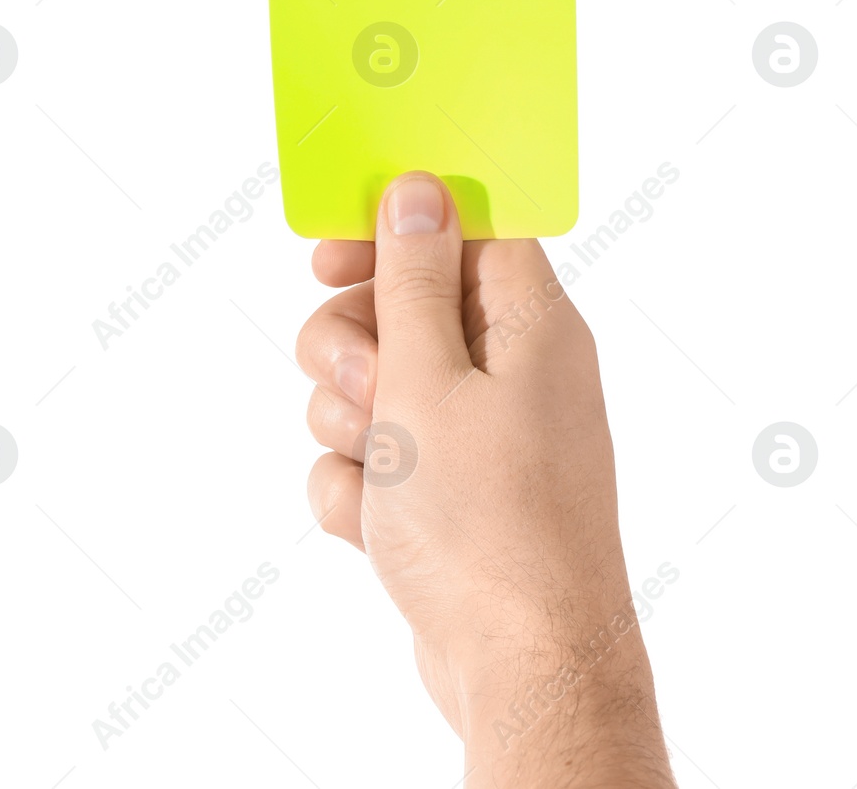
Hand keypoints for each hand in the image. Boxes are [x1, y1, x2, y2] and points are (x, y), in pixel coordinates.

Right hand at [297, 172, 675, 787]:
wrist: (517, 667)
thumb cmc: (485, 521)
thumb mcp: (428, 380)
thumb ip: (413, 279)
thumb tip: (419, 189)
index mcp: (529, 325)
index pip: (464, 230)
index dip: (393, 231)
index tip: (327, 258)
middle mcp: (512, 373)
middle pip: (401, 307)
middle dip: (351, 347)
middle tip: (364, 387)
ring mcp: (478, 440)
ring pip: (372, 387)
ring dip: (347, 424)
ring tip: (376, 470)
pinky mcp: (448, 497)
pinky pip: (373, 460)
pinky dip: (358, 488)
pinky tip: (373, 526)